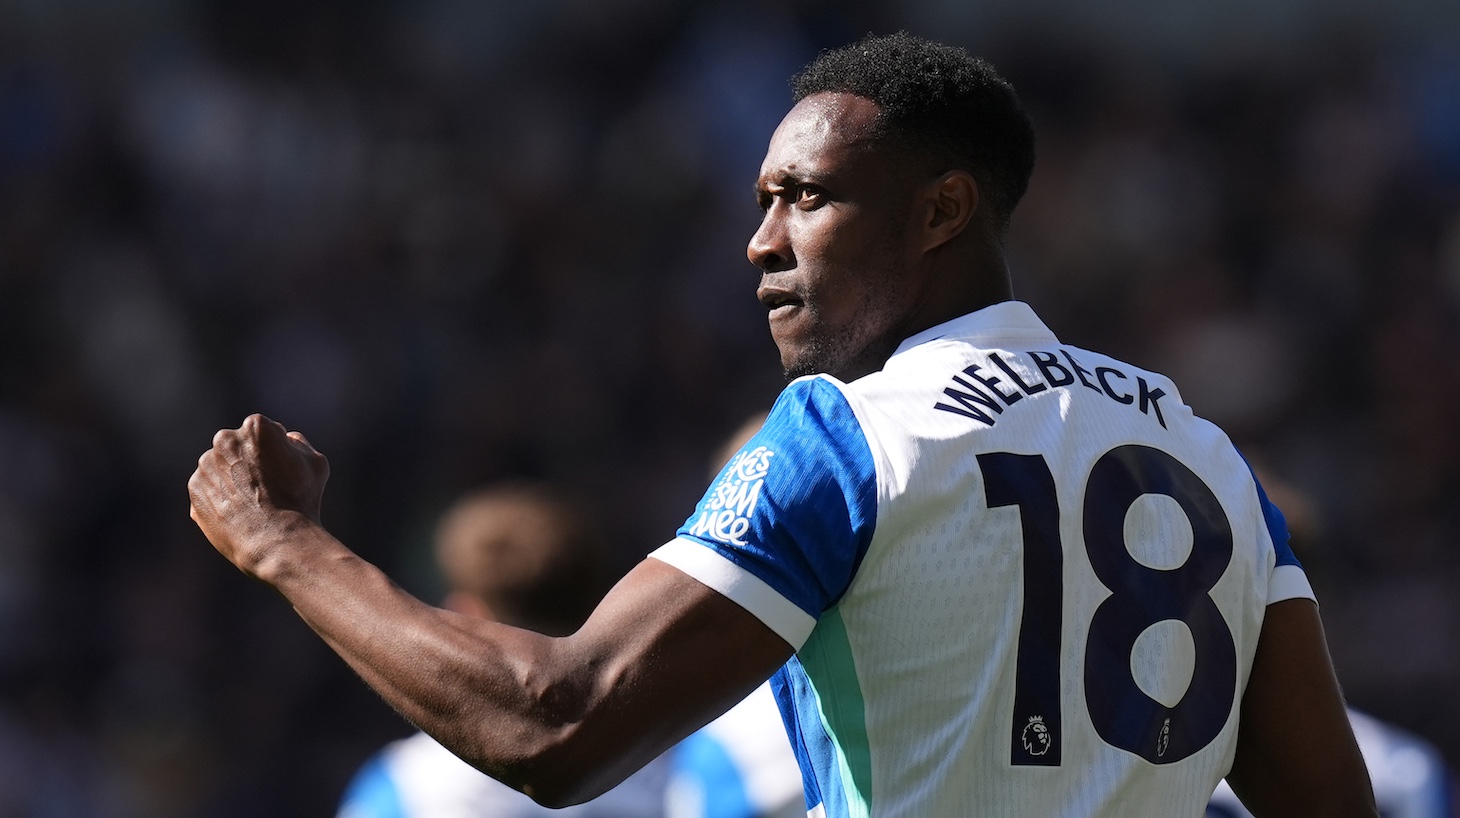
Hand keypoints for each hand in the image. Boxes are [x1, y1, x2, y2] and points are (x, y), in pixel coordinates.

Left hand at [189, 414, 330, 575]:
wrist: (276, 540)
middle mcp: (225, 440)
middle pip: (239, 446)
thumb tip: (286, 439)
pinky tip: (240, 513)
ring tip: (254, 504)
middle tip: (268, 487)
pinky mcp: (195, 489)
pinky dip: (221, 497)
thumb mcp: (316, 463)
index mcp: (256, 426)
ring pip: (222, 467)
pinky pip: (209, 488)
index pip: (266, 431)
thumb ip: (298, 443)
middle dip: (250, 460)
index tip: (285, 470)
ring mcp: (206, 465)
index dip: (277, 451)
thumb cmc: (302, 500)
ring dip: (233, 478)